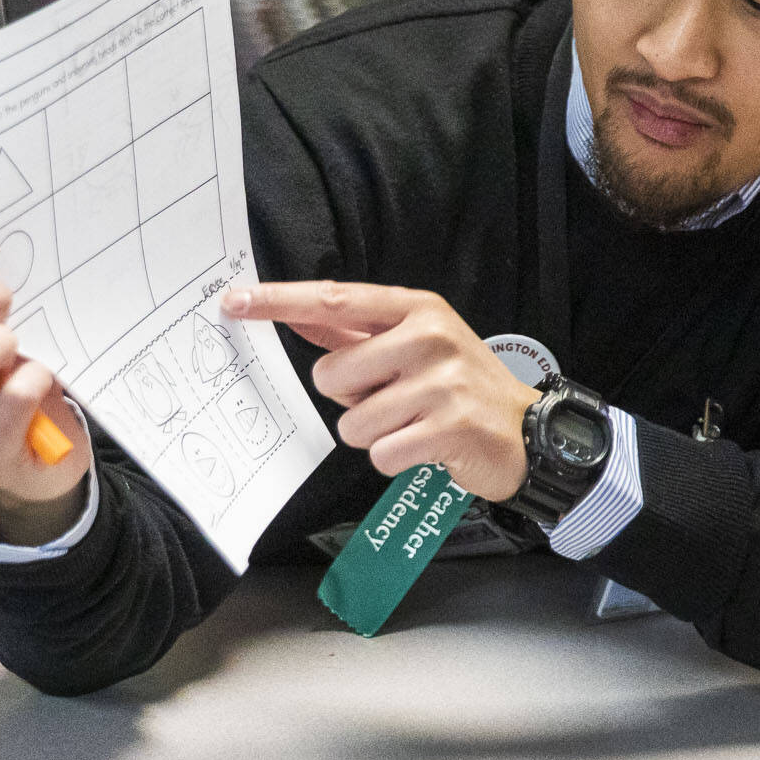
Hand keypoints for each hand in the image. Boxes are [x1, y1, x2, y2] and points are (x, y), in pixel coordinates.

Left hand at [223, 281, 539, 500]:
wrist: (525, 430)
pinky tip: (425, 446)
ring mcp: (443, 382)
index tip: (234, 300)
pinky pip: (382, 453)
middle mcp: (429, 337)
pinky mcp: (450, 427)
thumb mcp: (415, 345)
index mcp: (416, 309)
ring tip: (413, 423)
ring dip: (375, 434)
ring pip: (353, 423)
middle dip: (350, 399)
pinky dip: (396, 459)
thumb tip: (296, 313)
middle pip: (330, 375)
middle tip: (393, 400)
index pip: (335, 300)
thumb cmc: (459, 385)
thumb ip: (355, 333)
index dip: (280, 301)